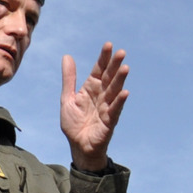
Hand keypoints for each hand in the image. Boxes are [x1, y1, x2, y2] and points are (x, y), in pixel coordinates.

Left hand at [60, 43, 129, 170]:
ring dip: (120, 80)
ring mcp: (106, 108)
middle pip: (109, 78)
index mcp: (90, 89)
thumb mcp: (68, 98)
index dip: (103, 58)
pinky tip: (124, 92)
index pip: (98, 70)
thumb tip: (67, 56)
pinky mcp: (109, 122)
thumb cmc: (74, 124)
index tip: (109, 45)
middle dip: (115, 65)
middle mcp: (101, 96)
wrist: (78, 147)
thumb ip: (69, 78)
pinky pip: (115, 110)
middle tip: (121, 52)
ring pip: (114, 91)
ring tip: (125, 68)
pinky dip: (119, 102)